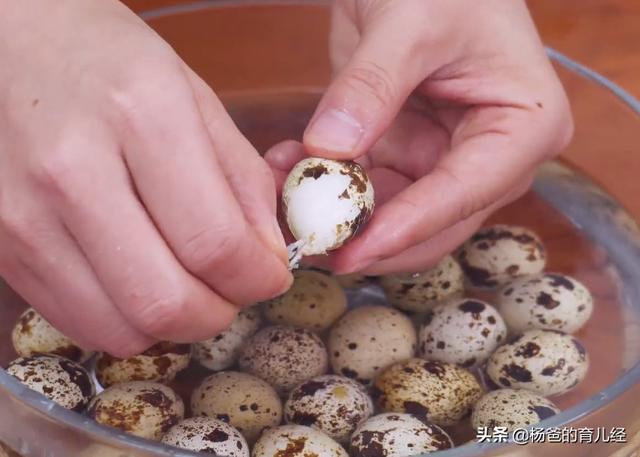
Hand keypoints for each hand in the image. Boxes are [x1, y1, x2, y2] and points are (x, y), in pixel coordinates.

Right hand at [0, 0, 290, 356]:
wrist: (7, 43)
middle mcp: (72, 172)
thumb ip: (244, 181)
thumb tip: (270, 258)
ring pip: (120, 330)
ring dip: (172, 323)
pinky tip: (138, 276)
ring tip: (186, 282)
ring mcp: (23, 216)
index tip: (272, 275)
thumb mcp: (195, 97)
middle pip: (165, 303)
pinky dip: (125, 317)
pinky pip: (79, 322)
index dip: (259, 278)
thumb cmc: (108, 60)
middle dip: (219, 313)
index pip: (215, 242)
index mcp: (140, 116)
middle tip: (233, 289)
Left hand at [267, 0, 571, 274]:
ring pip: (391, 215)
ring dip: (337, 213)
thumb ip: (372, 86)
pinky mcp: (406, 155)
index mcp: (522, 128)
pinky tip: (287, 169)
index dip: (406, 227)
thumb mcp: (409, 22)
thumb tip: (329, 150)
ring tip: (282, 200)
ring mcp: (446, 161)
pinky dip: (326, 185)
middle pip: (432, 224)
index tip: (353, 251)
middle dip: (369, 237)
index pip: (464, 193)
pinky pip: (365, 188)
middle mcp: (491, 159)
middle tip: (310, 245)